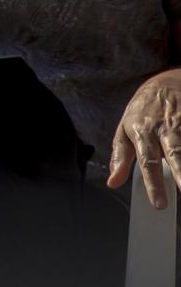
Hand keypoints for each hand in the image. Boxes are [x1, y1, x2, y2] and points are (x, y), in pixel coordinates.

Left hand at [107, 68, 180, 208]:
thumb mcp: (124, 130)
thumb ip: (120, 157)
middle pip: (176, 154)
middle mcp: (165, 128)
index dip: (153, 184)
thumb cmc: (142, 111)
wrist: (166, 82)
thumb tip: (113, 182)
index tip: (159, 204)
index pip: (147, 162)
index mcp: (143, 132)